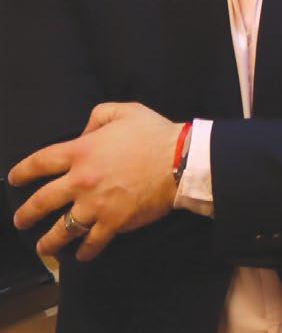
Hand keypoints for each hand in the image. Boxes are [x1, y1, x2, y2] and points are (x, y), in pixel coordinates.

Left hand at [8, 102, 182, 260]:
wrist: (181, 160)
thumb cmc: (154, 134)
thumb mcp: (125, 111)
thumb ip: (98, 116)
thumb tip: (84, 132)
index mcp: (81, 151)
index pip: (39, 163)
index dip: (22, 172)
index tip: (14, 179)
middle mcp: (81, 181)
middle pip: (41, 202)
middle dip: (26, 214)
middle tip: (21, 221)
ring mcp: (96, 205)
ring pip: (62, 230)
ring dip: (48, 242)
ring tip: (43, 248)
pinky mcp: (114, 222)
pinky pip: (92, 242)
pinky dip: (85, 251)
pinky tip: (81, 255)